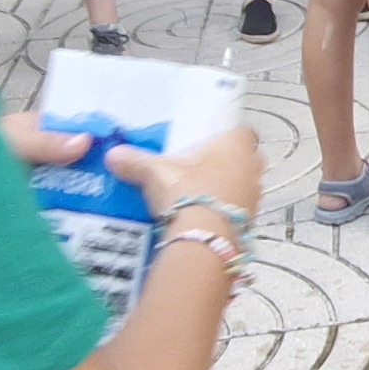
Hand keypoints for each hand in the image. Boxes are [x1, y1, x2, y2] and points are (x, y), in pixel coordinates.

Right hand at [110, 122, 265, 235]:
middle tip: (202, 171)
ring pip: (244, 186)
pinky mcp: (251, 221)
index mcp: (236, 145)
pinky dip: (226, 213)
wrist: (205, 237)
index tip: (211, 144)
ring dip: (228, 190)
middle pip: (246, 160)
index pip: (243, 131)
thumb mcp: (156, 173)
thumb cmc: (187, 191)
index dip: (228, 137)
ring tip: (201, 197)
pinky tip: (205, 218)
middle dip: (228, 164)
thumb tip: (113, 154)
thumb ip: (136, 161)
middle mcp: (252, 168)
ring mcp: (255, 196)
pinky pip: (240, 211)